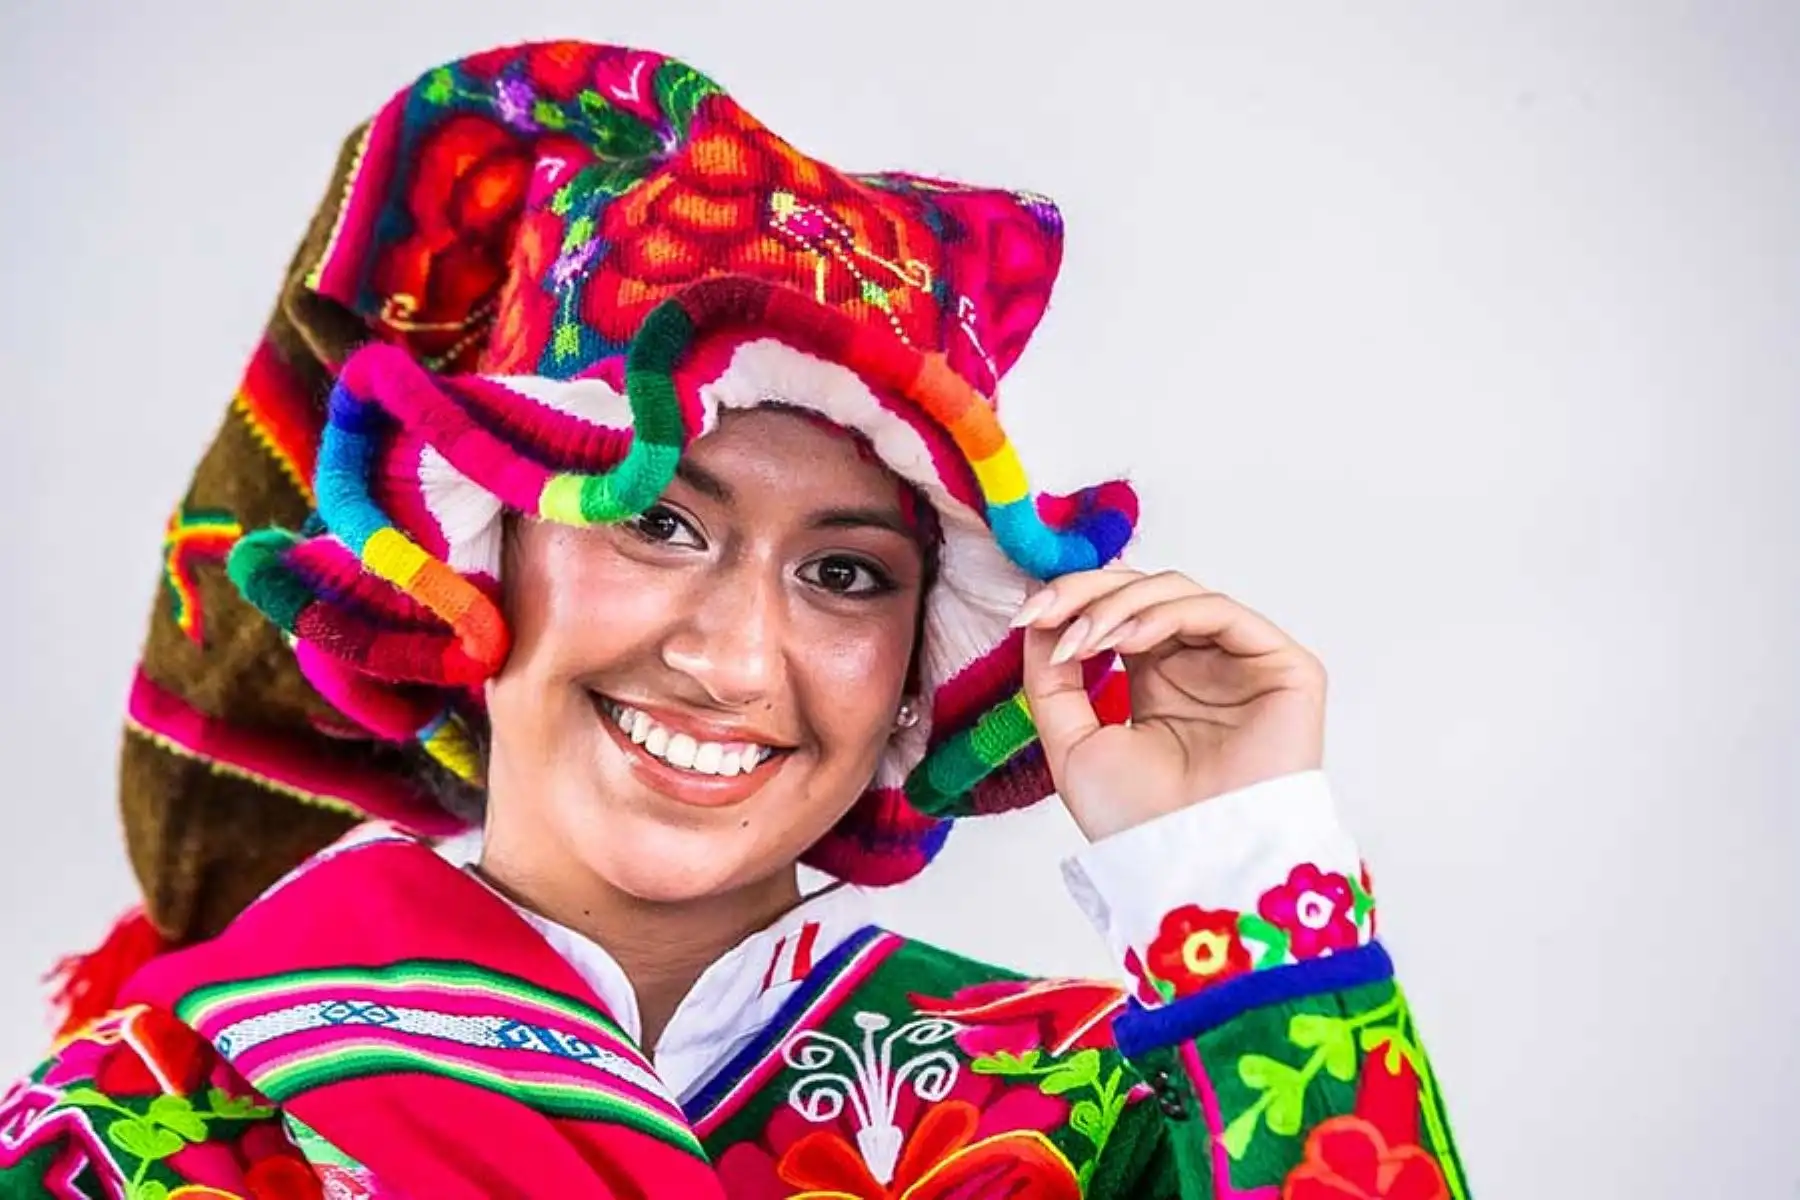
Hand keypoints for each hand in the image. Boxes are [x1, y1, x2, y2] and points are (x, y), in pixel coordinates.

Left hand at [1017, 569, 1326, 840]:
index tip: (1025, 616)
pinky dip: (1168, 612)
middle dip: (1088, 594)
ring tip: (1086, 639)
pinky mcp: (1284, 669)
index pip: (1118, 613)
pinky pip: (1222, 613)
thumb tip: (1037, 620)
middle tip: (1049, 614)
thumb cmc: (1139, 822)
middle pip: (1145, 592)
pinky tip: (1128, 639)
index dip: (1072, 602)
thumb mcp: (1072, 742)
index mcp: (1158, 683)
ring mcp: (1242, 665)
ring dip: (1120, 604)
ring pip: (1179, 593)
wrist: (1188, 864)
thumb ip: (1052, 680)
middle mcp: (1201, 667)